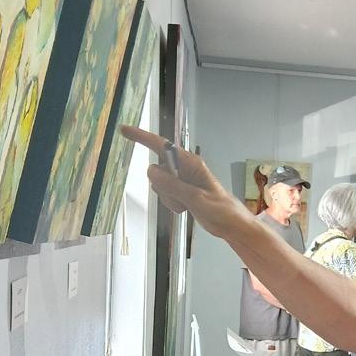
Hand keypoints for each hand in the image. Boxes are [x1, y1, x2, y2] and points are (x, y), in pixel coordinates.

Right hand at [120, 128, 251, 238]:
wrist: (231, 225)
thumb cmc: (220, 209)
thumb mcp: (195, 198)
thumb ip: (173, 185)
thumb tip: (151, 170)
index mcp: (190, 163)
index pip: (161, 146)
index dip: (142, 138)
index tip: (124, 130)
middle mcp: (185, 168)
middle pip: (157, 170)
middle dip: (163, 186)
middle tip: (181, 197)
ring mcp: (182, 180)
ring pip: (159, 185)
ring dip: (168, 197)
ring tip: (187, 204)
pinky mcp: (182, 192)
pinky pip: (165, 195)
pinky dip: (172, 204)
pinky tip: (186, 209)